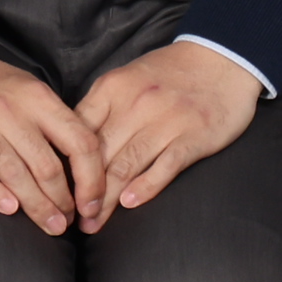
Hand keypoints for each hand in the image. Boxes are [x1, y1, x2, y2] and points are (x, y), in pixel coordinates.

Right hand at [0, 51, 108, 232]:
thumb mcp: (30, 91)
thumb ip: (55, 121)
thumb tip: (87, 165)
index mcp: (37, 98)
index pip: (79, 142)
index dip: (91, 179)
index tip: (93, 203)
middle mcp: (10, 111)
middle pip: (47, 166)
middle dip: (63, 201)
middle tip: (68, 221)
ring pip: (14, 174)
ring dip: (37, 206)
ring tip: (50, 225)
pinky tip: (9, 209)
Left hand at [74, 42, 258, 205]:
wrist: (222, 57)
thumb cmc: (170, 71)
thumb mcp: (127, 77)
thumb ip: (103, 107)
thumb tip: (73, 143)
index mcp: (112, 88)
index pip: (78, 132)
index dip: (66, 165)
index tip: (60, 190)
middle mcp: (135, 105)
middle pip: (99, 155)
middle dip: (83, 192)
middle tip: (73, 219)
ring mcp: (166, 121)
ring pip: (126, 166)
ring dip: (108, 200)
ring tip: (94, 224)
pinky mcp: (193, 137)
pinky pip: (165, 167)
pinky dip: (146, 186)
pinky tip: (131, 203)